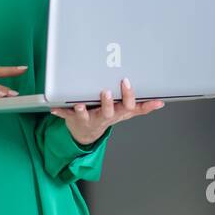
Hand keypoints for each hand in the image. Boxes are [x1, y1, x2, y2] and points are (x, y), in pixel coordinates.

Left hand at [50, 78, 164, 146]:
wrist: (87, 132)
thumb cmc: (108, 116)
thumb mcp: (126, 113)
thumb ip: (143, 107)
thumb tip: (160, 102)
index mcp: (117, 113)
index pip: (127, 106)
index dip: (128, 96)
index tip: (126, 81)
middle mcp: (104, 116)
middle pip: (108, 112)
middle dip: (107, 103)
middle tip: (106, 91)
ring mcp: (88, 118)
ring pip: (86, 115)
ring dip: (83, 110)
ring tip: (80, 104)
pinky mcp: (73, 118)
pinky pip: (66, 115)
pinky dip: (60, 112)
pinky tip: (54, 108)